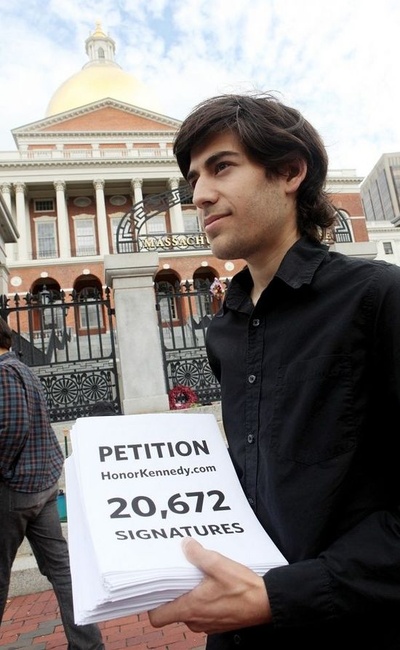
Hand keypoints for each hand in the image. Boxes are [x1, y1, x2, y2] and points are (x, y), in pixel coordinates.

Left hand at [148, 537, 271, 633]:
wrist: (267, 603)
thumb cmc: (244, 588)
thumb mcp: (219, 564)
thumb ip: (198, 554)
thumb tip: (185, 545)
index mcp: (191, 608)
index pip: (157, 617)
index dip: (152, 604)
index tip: (155, 587)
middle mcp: (196, 620)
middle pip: (172, 611)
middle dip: (173, 593)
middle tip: (177, 574)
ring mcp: (207, 624)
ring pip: (187, 611)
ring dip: (189, 595)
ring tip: (196, 576)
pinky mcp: (217, 622)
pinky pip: (201, 612)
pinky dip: (201, 600)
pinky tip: (210, 585)